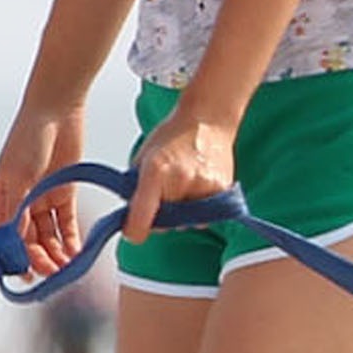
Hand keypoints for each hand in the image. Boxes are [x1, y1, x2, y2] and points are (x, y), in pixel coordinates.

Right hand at [0, 105, 89, 279]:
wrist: (57, 109)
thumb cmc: (30, 138)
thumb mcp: (20, 175)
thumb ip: (18, 207)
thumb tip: (14, 240)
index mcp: (2, 197)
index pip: (6, 236)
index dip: (15, 258)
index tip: (27, 276)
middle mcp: (21, 201)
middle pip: (29, 239)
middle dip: (40, 259)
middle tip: (54, 274)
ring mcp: (43, 197)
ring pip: (48, 235)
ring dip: (56, 253)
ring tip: (68, 268)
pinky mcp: (64, 192)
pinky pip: (67, 222)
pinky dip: (71, 238)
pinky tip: (77, 253)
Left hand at [122, 98, 237, 242]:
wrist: (208, 120)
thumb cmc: (173, 134)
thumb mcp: (142, 158)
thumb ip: (135, 188)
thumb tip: (131, 215)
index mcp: (156, 171)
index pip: (141, 219)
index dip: (134, 230)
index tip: (132, 232)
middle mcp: (181, 181)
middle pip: (163, 224)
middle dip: (158, 217)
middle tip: (163, 194)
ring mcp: (204, 188)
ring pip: (185, 223)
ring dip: (180, 214)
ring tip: (183, 187)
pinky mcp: (222, 192)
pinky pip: (204, 217)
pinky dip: (197, 210)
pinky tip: (196, 190)